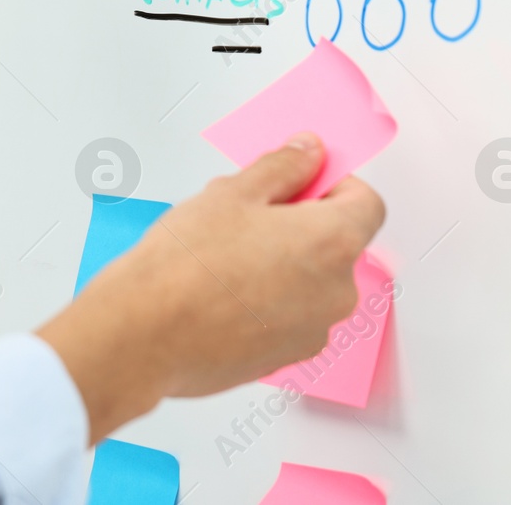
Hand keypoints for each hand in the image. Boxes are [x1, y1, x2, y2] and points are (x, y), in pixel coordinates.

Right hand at [36, 135, 385, 442]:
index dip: (333, 185)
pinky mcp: (284, 357)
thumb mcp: (231, 193)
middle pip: (335, 243)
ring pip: (309, 281)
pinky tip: (221, 290)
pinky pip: (289, 315)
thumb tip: (308, 153)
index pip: (366, 203)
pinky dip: (267, 299)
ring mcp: (312, 331)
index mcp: (332, 243)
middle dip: (299, 224)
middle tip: (246, 215)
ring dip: (282, 263)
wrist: (144, 336)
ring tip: (224, 256)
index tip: (299, 180)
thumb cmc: (184, 268)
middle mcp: (336, 293)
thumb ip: (282, 167)